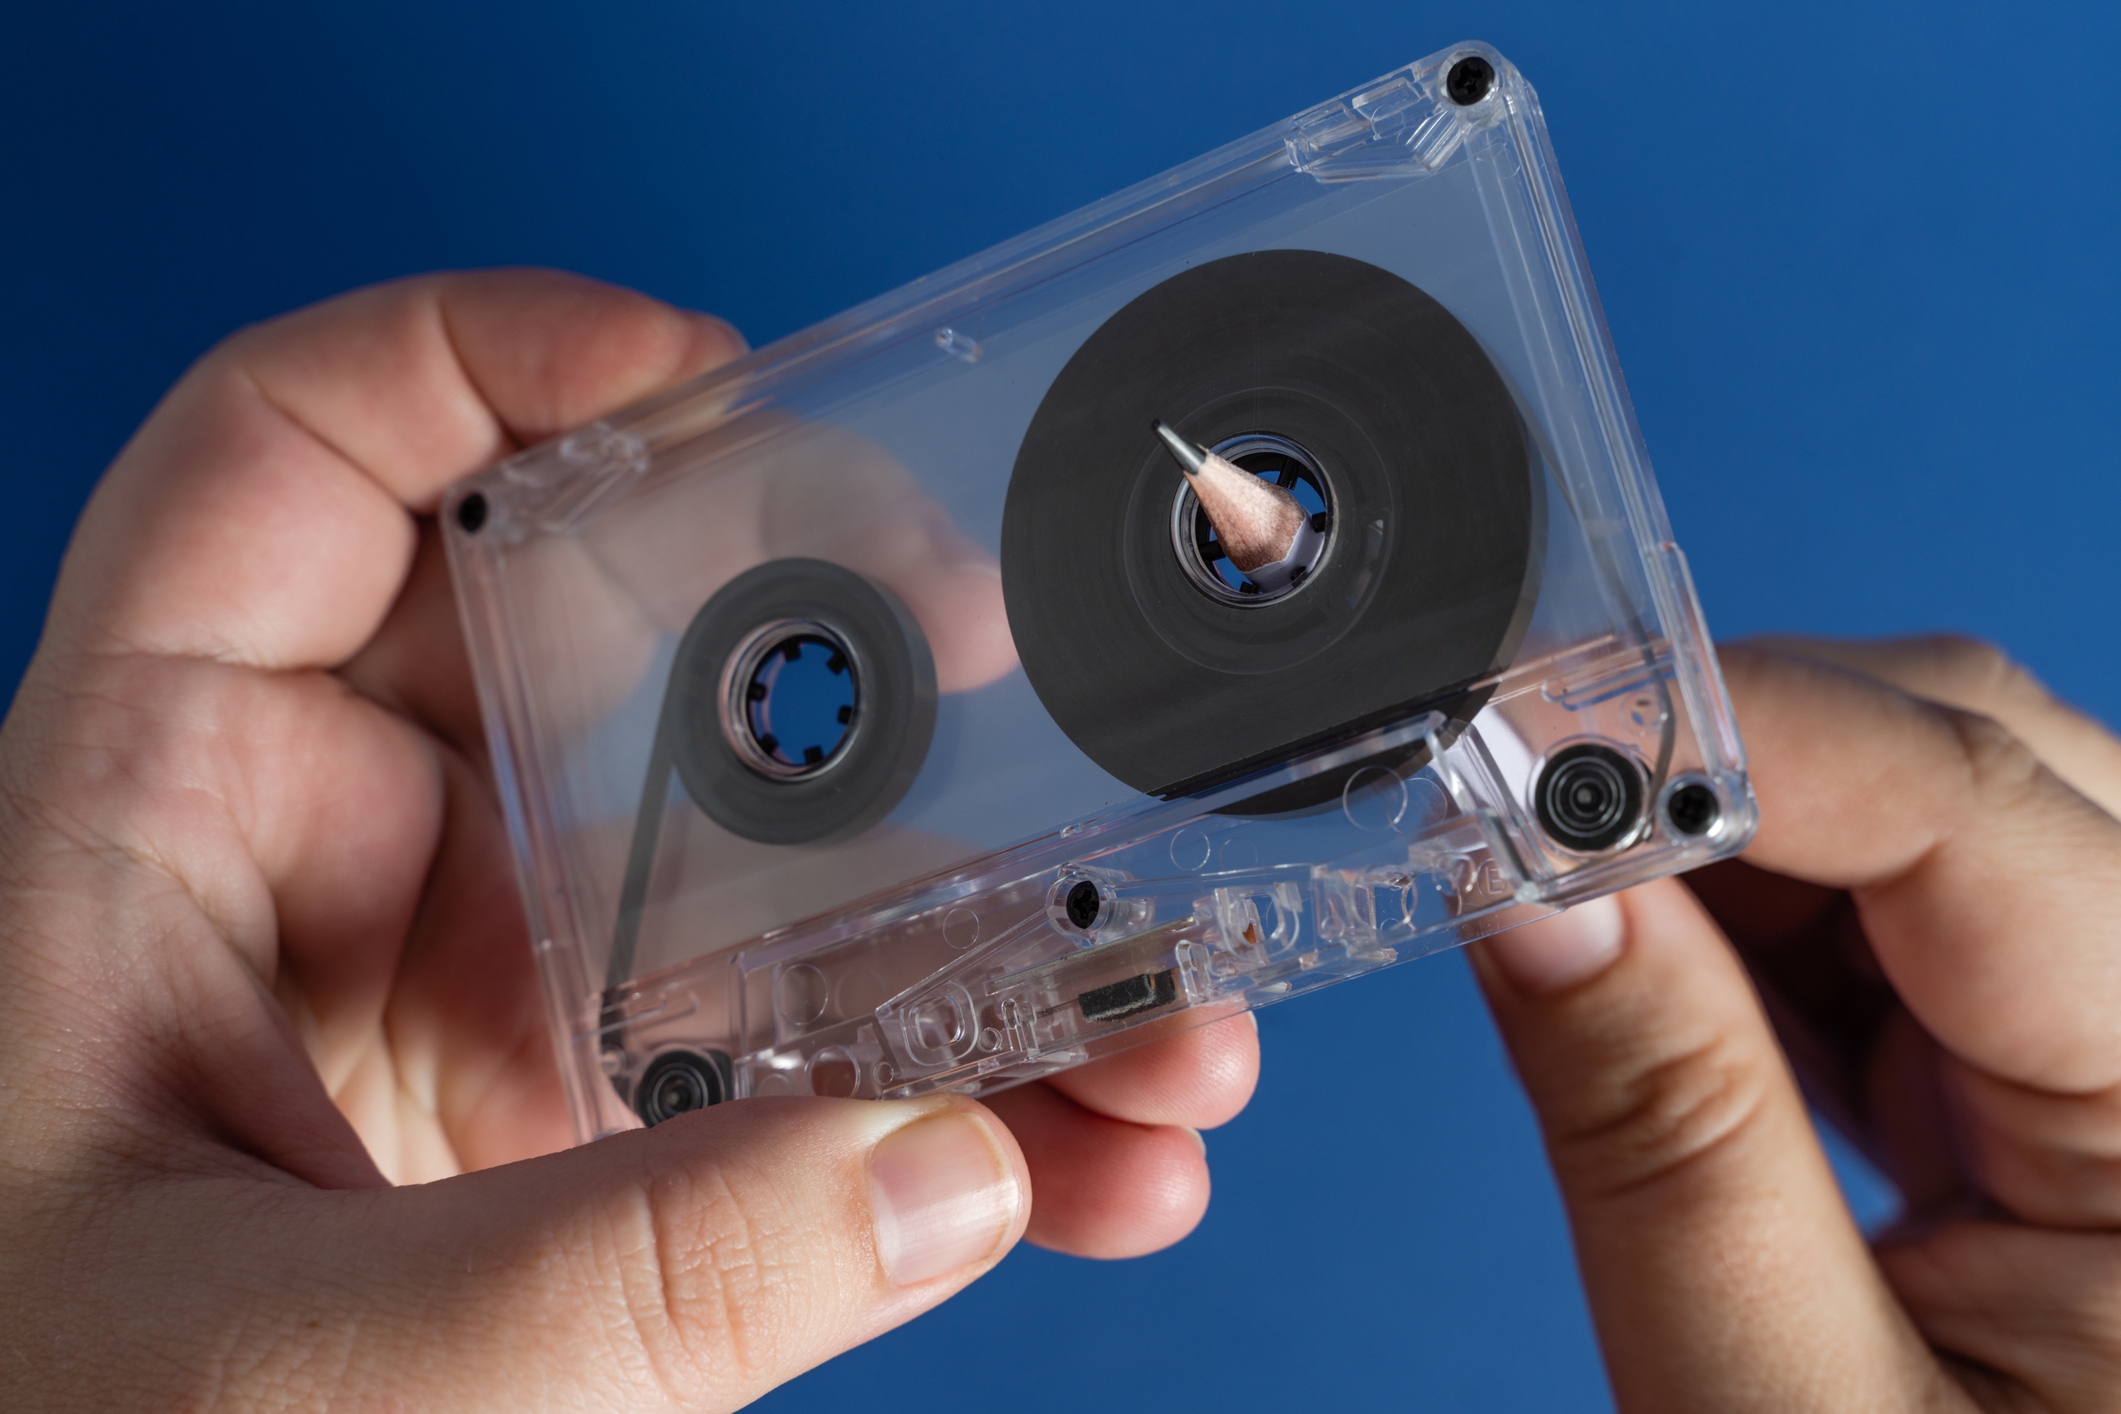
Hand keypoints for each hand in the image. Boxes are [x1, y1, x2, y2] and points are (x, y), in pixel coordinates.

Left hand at [0, 271, 1258, 1409]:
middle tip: (1023, 674)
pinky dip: (952, 1100)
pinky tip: (1091, 1162)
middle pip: (601, 636)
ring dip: (978, 937)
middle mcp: (329, 871)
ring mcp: (469, 1006)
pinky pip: (791, 1063)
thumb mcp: (298, 1378)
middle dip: (844, 642)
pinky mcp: (574, 1141)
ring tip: (1162, 1026)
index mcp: (159, 820)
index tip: (727, 390)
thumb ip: (624, 1278)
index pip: (294, 464)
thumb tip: (949, 1166)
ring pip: (752, 879)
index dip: (495, 360)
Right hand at [1476, 635, 2120, 1410]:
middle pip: (1977, 757)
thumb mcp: (1780, 1409)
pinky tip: (1669, 983)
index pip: (1975, 807)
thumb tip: (1524, 882)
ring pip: (1934, 811)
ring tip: (1574, 922)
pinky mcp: (2082, 1074)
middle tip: (1502, 813)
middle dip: (1715, 762)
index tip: (1509, 719)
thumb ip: (1659, 1121)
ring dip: (1725, 841)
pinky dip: (1763, 920)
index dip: (1722, 731)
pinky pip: (1918, 917)